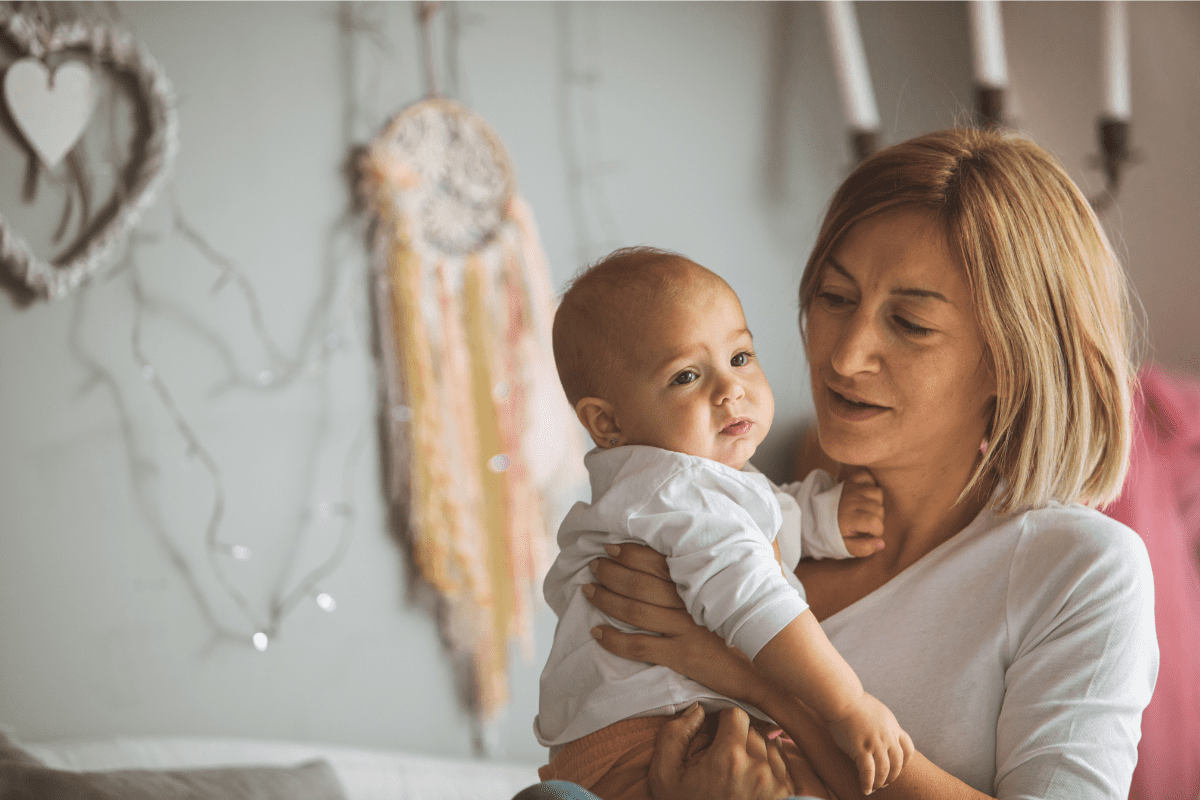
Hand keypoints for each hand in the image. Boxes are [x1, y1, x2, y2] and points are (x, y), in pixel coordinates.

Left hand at [585, 544, 760, 702]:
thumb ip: (728, 563)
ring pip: (635, 611)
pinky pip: (638, 647)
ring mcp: (685, 629)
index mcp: (702, 583)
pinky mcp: (681, 655)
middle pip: (641, 583)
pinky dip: (613, 639)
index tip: (611, 548)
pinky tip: (596, 632)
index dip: (631, 553)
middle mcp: (691, 603)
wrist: (764, 668)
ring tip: (588, 590)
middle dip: (611, 572)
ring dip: (606, 599)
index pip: (659, 561)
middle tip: (594, 565)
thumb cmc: (749, 623)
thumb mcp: (743, 587)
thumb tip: (735, 539)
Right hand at [650, 704, 819, 799]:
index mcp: (728, 757)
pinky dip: (768, 766)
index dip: (723, 721)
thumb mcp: (664, 775)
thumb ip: (674, 734)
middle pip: (753, 729)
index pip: (736, 714)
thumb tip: (698, 710)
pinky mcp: (789, 793)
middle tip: (722, 756)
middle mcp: (758, 768)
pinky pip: (782, 763)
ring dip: (755, 750)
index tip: (715, 735)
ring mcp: (777, 782)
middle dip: (738, 737)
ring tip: (736, 770)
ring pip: (769, 744)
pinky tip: (750, 780)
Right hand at [827, 693, 913, 794]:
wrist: (842, 698)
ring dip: (880, 782)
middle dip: (892, 776)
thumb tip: (879, 728)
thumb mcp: (877, 710)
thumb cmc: (853, 701)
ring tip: (874, 788)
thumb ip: (882, 722)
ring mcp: (876, 743)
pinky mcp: (861, 749)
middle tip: (885, 783)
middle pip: (897, 763)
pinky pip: (868, 772)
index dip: (905, 762)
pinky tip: (865, 789)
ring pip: (884, 770)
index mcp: (893, 726)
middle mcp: (888, 736)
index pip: (908, 748)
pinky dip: (868, 783)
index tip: (898, 768)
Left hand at [837, 468, 884, 556]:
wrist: (814, 517)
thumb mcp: (844, 546)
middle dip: (878, 519)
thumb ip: (863, 548)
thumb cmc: (832, 533)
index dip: (877, 531)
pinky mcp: (850, 481)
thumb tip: (881, 543)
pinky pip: (868, 477)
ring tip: (866, 511)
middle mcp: (851, 501)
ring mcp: (851, 489)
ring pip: (877, 493)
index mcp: (849, 518)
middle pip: (879, 508)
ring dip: (876, 503)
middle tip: (866, 524)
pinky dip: (871, 484)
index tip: (869, 533)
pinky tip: (866, 495)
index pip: (875, 522)